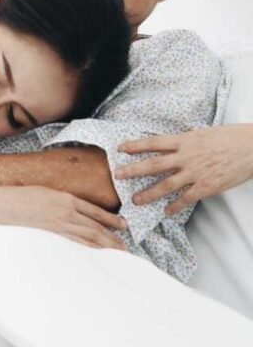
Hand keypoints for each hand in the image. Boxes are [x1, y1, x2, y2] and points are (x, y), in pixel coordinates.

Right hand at [0, 185, 128, 250]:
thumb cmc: (14, 198)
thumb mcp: (40, 193)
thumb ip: (57, 202)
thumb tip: (69, 212)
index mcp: (64, 198)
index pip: (94, 211)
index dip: (111, 220)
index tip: (123, 226)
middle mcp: (66, 211)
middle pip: (96, 228)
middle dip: (113, 239)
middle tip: (126, 249)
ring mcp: (59, 225)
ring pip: (90, 238)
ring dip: (107, 248)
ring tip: (119, 256)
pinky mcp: (51, 236)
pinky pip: (76, 246)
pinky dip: (90, 252)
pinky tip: (98, 257)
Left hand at [116, 124, 252, 214]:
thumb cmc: (229, 138)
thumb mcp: (202, 134)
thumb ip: (184, 141)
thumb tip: (170, 146)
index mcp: (184, 140)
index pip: (153, 142)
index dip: (135, 145)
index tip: (119, 148)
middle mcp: (186, 156)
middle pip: (153, 164)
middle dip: (133, 170)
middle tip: (117, 175)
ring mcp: (196, 172)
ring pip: (166, 185)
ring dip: (148, 194)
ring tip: (135, 201)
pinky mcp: (207, 186)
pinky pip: (186, 198)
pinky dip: (175, 207)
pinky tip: (166, 212)